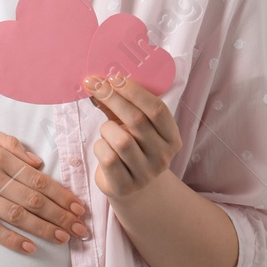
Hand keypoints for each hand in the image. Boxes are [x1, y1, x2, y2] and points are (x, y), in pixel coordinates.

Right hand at [0, 123, 88, 254]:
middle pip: (33, 199)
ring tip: (64, 239)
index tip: (79, 207)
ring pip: (17, 215)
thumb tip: (38, 163)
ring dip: (44, 228)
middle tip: (81, 229)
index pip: (38, 179)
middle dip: (61, 215)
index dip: (62, 195)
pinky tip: (29, 247)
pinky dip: (11, 239)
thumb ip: (11, 144)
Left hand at [80, 73, 181, 200]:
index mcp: (172, 138)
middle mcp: (163, 157)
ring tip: (106, 131)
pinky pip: (107, 158)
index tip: (115, 77)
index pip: (157, 110)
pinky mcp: (125, 186)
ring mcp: (145, 174)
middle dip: (112, 99)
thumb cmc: (133, 149)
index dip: (135, 91)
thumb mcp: (133, 128)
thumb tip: (96, 82)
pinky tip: (103, 148)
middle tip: (94, 85)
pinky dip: (100, 147)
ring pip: (120, 140)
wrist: (131, 189)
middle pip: (137, 120)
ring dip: (106, 129)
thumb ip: (120, 107)